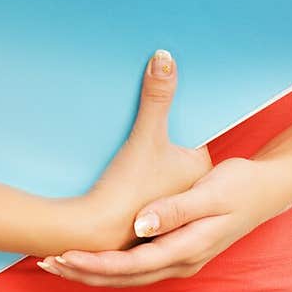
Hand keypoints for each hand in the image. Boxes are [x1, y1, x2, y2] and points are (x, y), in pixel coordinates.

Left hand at [38, 155, 291, 287]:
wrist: (268, 190)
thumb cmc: (240, 184)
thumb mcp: (210, 191)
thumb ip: (175, 208)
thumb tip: (141, 224)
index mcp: (188, 247)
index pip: (131, 265)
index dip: (95, 263)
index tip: (64, 254)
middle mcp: (183, 261)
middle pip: (126, 278)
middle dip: (85, 273)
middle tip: (48, 262)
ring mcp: (183, 259)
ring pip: (131, 276)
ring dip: (96, 272)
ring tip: (61, 262)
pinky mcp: (181, 250)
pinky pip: (140, 267)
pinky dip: (114, 265)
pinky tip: (96, 258)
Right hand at [72, 50, 212, 254]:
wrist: (93, 234)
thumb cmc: (128, 188)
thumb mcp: (145, 135)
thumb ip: (157, 96)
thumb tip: (164, 57)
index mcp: (198, 170)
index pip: (193, 133)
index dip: (179, 117)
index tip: (165, 103)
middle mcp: (189, 188)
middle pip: (178, 150)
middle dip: (165, 137)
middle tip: (146, 119)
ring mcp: (168, 204)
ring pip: (162, 169)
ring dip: (150, 158)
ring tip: (131, 148)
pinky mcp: (146, 216)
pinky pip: (147, 186)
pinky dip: (139, 179)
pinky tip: (122, 173)